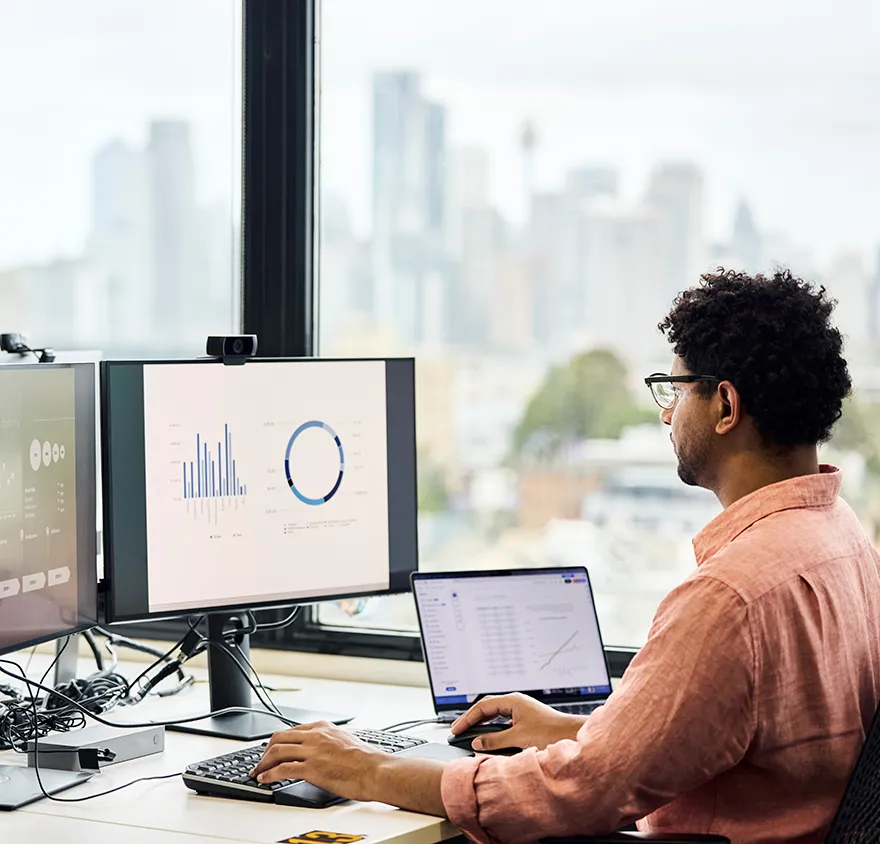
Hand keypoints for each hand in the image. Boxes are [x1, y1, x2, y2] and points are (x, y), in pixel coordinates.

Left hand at [250, 722, 385, 801]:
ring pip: (278, 751)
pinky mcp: (311, 768)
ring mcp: (313, 751)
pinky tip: (265, 780)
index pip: (292, 730)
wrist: (374, 770)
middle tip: (260, 761)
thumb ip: (330, 741)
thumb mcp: (345, 740)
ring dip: (263, 763)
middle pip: (280, 737)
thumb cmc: (366, 760)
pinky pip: (283, 769)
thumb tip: (323, 751)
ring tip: (258, 772)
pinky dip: (269, 775)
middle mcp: (316, 736)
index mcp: (324, 727)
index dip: (278, 741)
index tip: (272, 749)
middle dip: (266, 750)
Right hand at [451, 693, 583, 751]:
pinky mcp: (527, 721)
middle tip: (458, 730)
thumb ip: (495, 740)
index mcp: (513, 701)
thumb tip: (478, 741)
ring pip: (496, 715)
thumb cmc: (550, 733)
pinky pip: (504, 722)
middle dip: (472, 719)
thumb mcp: (518, 738)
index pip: (483, 706)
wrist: (573, 736)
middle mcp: (517, 703)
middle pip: (487, 708)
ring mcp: (522, 711)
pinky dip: (493, 729)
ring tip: (469, 733)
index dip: (467, 718)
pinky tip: (489, 737)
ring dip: (482, 724)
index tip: (457, 728)